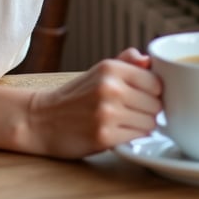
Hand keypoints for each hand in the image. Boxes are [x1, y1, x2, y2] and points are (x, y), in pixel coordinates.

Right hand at [21, 48, 161, 158]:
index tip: (142, 97)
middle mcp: (110, 87)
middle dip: (148, 112)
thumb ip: (126, 63)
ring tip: (122, 123)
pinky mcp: (104, 135)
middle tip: (130, 113)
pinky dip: (130, 138)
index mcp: (110, 67)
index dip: (153, 93)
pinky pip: (137, 138)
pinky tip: (115, 133)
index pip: (156, 82)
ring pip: (150, 123)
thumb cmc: (74, 97)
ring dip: (141, 127)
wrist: (42, 119)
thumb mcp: (98, 72)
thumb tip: (149, 60)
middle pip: (156, 105)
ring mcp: (106, 112)